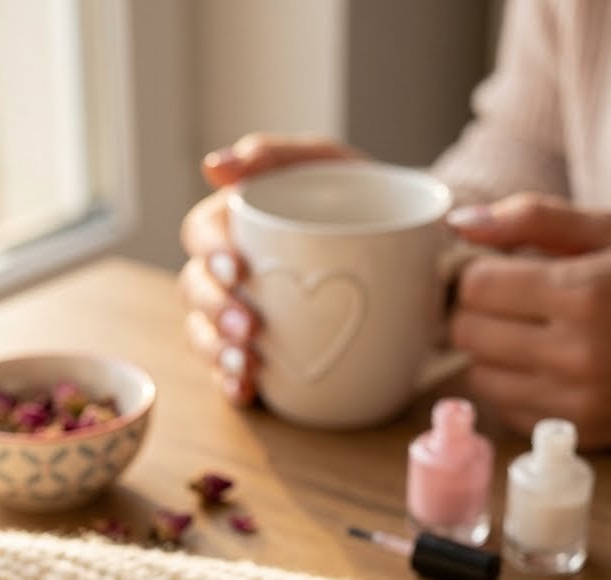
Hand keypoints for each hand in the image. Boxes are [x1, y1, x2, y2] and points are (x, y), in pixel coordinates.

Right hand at [178, 132, 360, 404]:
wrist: (416, 254)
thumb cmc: (363, 199)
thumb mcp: (329, 164)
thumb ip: (277, 155)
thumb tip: (213, 167)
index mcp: (236, 223)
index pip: (199, 232)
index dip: (208, 251)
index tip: (238, 267)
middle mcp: (229, 272)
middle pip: (194, 289)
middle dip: (215, 310)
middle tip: (250, 326)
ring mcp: (240, 317)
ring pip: (203, 335)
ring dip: (217, 351)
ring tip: (247, 362)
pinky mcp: (259, 356)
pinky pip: (230, 375)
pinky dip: (231, 385)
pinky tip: (245, 392)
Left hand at [447, 193, 610, 447]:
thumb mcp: (608, 232)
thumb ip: (533, 218)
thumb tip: (460, 222)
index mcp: (586, 293)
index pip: (477, 286)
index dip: (477, 273)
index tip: (494, 270)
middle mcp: (579, 354)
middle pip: (468, 333)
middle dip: (477, 311)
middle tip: (506, 301)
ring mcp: (578, 401)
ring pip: (479, 376)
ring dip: (490, 353)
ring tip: (528, 333)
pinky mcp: (578, 432)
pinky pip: (506, 410)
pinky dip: (513, 387)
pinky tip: (545, 366)